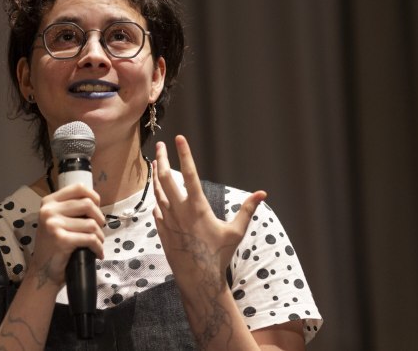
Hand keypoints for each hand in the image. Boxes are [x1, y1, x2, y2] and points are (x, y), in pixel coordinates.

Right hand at [26, 184, 105, 288]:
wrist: (43, 271)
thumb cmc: (52, 246)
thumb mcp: (55, 220)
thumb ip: (70, 209)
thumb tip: (94, 203)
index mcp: (49, 202)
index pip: (78, 188)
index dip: (93, 196)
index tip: (97, 208)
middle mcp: (49, 210)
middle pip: (88, 204)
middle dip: (99, 219)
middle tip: (98, 230)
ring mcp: (54, 224)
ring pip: (91, 224)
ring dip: (100, 236)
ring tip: (97, 243)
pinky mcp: (61, 239)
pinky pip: (90, 239)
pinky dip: (98, 247)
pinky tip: (97, 253)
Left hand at [152, 136, 265, 284]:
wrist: (198, 278)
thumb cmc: (219, 255)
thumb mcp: (236, 232)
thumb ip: (247, 210)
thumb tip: (262, 193)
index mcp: (197, 207)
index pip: (189, 173)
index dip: (184, 154)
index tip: (178, 138)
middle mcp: (179, 210)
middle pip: (165, 178)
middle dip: (162, 159)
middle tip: (160, 146)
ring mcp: (168, 220)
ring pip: (158, 191)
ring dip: (156, 175)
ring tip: (155, 163)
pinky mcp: (162, 229)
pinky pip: (156, 208)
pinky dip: (156, 197)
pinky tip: (157, 192)